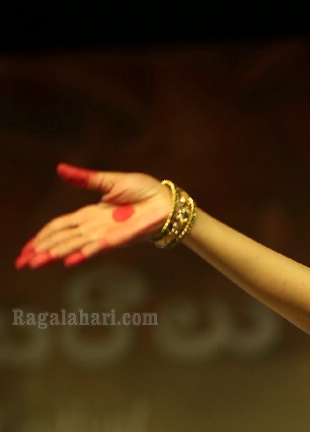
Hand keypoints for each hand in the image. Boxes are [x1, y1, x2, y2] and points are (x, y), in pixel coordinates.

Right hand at [15, 163, 172, 268]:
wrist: (166, 200)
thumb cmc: (142, 191)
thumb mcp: (109, 181)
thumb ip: (84, 179)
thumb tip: (59, 168)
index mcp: (89, 215)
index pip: (58, 227)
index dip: (41, 237)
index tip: (26, 250)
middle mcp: (93, 228)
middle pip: (61, 240)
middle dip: (41, 251)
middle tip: (22, 263)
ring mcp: (105, 235)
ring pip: (73, 246)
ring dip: (55, 254)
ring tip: (36, 263)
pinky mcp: (119, 238)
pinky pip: (97, 247)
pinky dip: (82, 253)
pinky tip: (68, 261)